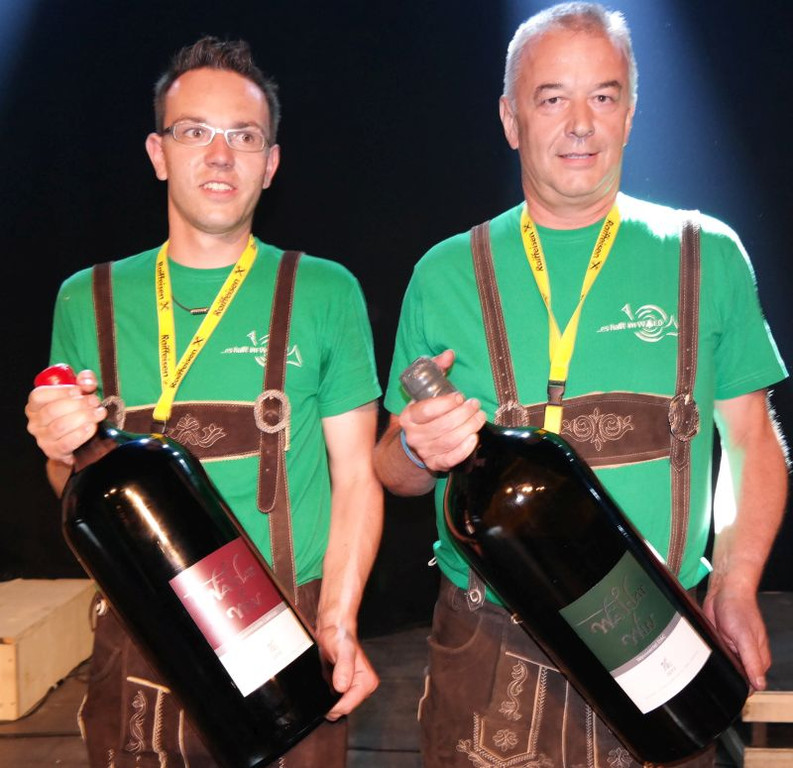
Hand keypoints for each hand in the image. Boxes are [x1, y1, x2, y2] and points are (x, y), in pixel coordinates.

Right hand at [25, 369, 105, 464]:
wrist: (81, 440)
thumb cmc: (78, 410)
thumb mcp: (81, 391)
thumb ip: (85, 380)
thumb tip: (86, 382)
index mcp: (35, 405)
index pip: (39, 396)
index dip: (60, 392)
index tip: (79, 390)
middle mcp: (35, 422)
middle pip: (51, 411)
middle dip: (77, 404)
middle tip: (95, 402)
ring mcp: (43, 438)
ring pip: (59, 427)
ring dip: (83, 418)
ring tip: (99, 413)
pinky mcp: (54, 452)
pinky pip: (65, 443)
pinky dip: (80, 435)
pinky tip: (92, 427)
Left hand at [316, 624, 378, 719]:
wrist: (333, 631)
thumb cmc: (340, 637)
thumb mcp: (343, 650)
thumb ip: (344, 668)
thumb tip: (342, 686)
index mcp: (367, 681)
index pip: (349, 705)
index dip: (334, 706)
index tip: (323, 701)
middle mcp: (363, 687)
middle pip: (344, 708)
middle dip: (331, 701)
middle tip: (325, 683)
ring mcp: (353, 688)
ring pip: (338, 706)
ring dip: (329, 698)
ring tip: (327, 680)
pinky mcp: (345, 688)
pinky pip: (334, 700)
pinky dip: (327, 695)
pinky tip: (326, 682)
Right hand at [399, 350, 485, 471]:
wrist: (416, 442)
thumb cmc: (425, 411)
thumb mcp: (425, 389)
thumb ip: (436, 370)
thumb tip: (449, 354)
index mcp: (409, 416)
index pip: (426, 411)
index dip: (445, 404)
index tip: (460, 397)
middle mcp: (414, 435)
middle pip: (442, 426)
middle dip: (463, 414)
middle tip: (476, 405)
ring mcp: (424, 451)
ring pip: (449, 441)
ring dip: (468, 428)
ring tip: (479, 417)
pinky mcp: (435, 464)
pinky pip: (451, 459)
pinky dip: (464, 449)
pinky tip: (474, 438)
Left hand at [703, 586, 769, 691]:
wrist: (724, 591)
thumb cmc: (739, 609)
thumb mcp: (745, 638)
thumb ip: (753, 661)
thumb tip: (760, 685)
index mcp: (759, 658)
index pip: (752, 683)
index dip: (742, 689)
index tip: (729, 690)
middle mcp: (747, 655)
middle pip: (738, 676)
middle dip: (728, 677)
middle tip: (715, 676)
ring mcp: (733, 649)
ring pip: (725, 666)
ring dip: (718, 665)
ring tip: (711, 660)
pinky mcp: (721, 642)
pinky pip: (715, 655)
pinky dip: (710, 655)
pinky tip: (705, 654)